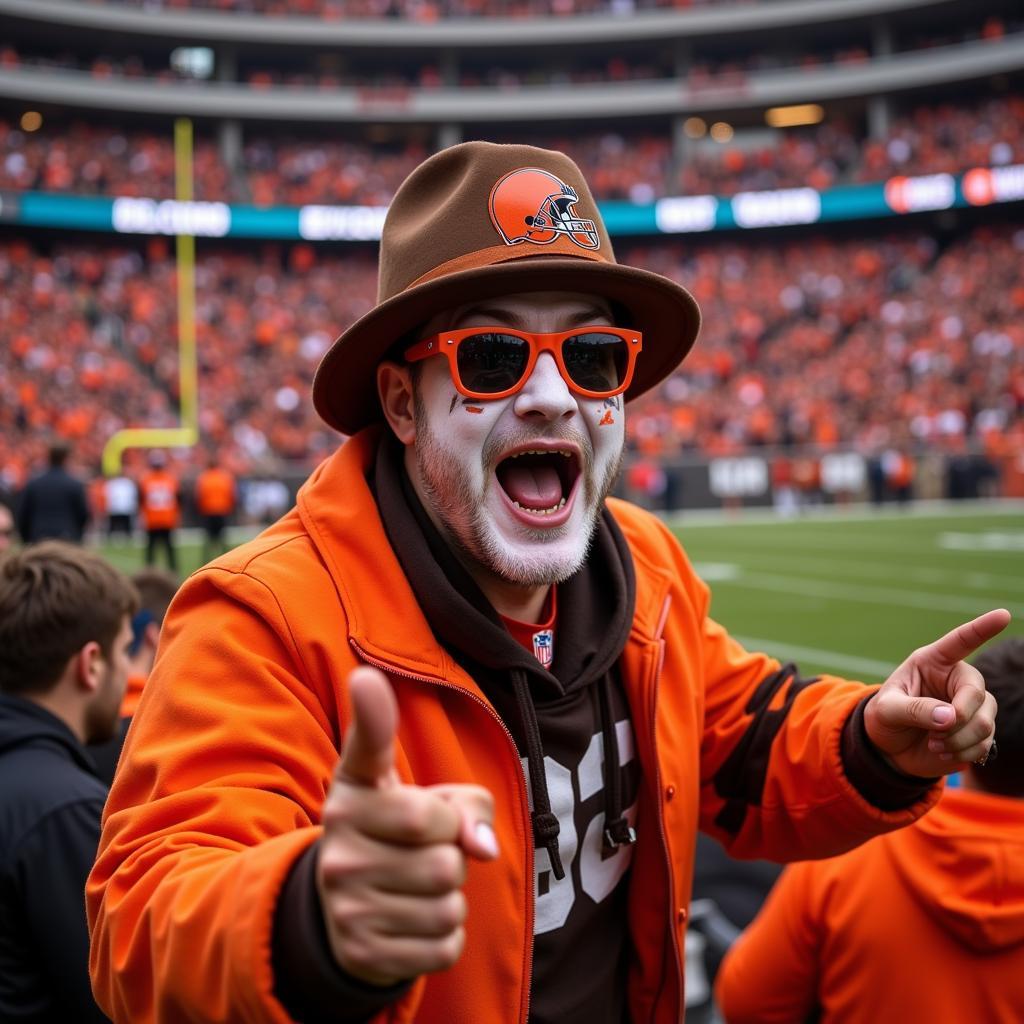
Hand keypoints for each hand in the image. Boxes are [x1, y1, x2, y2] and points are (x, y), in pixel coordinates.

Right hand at [317, 667, 497, 986]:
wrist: (345, 915)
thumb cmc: (400, 839)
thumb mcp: (431, 805)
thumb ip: (467, 804)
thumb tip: (481, 846)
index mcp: (355, 790)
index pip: (369, 750)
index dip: (373, 714)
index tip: (367, 679)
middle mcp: (340, 839)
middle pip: (446, 848)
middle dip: (455, 852)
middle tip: (426, 852)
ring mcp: (345, 900)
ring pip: (450, 900)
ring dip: (452, 898)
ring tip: (419, 888)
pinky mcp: (361, 951)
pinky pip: (446, 945)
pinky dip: (446, 937)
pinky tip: (414, 922)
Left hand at [864, 608, 1009, 776]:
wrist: (889, 747)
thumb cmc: (885, 718)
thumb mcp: (888, 710)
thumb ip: (914, 709)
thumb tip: (950, 717)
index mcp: (933, 662)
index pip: (961, 641)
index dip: (982, 628)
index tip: (1003, 614)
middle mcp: (957, 680)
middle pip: (976, 693)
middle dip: (958, 718)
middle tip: (935, 735)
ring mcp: (972, 706)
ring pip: (985, 721)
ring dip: (959, 739)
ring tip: (934, 744)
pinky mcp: (978, 731)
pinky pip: (985, 742)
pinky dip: (964, 752)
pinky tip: (943, 753)